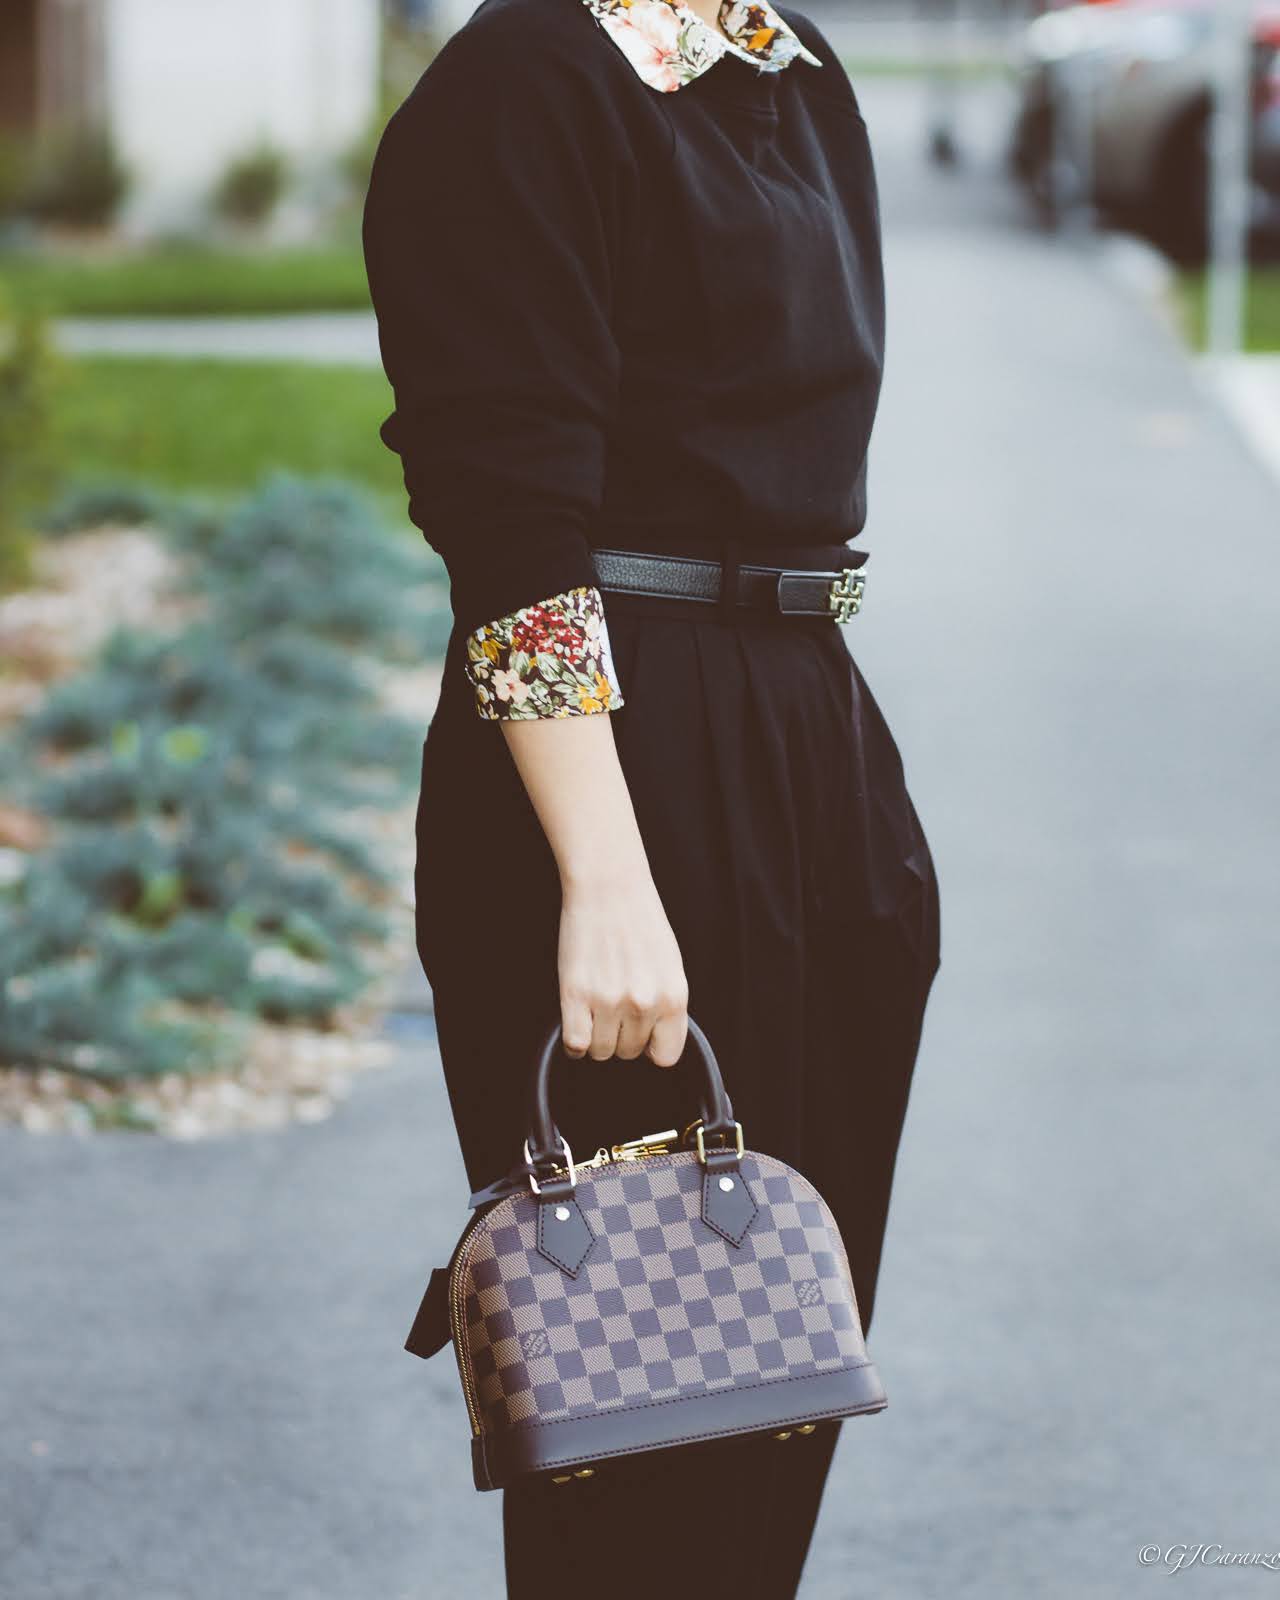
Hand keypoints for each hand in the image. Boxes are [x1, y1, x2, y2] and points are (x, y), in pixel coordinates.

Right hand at [557, 867, 688, 1066]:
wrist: (609, 886)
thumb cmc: (640, 919)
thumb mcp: (671, 965)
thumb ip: (667, 1004)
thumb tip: (654, 1037)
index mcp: (674, 997)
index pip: (666, 1056)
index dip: (651, 1047)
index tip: (642, 1035)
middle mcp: (644, 1003)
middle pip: (629, 1053)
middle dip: (621, 1036)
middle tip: (614, 1009)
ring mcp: (609, 1001)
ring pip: (601, 1051)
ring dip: (596, 1037)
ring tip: (595, 1010)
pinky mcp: (576, 994)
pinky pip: (575, 1044)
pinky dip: (575, 1042)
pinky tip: (577, 1021)